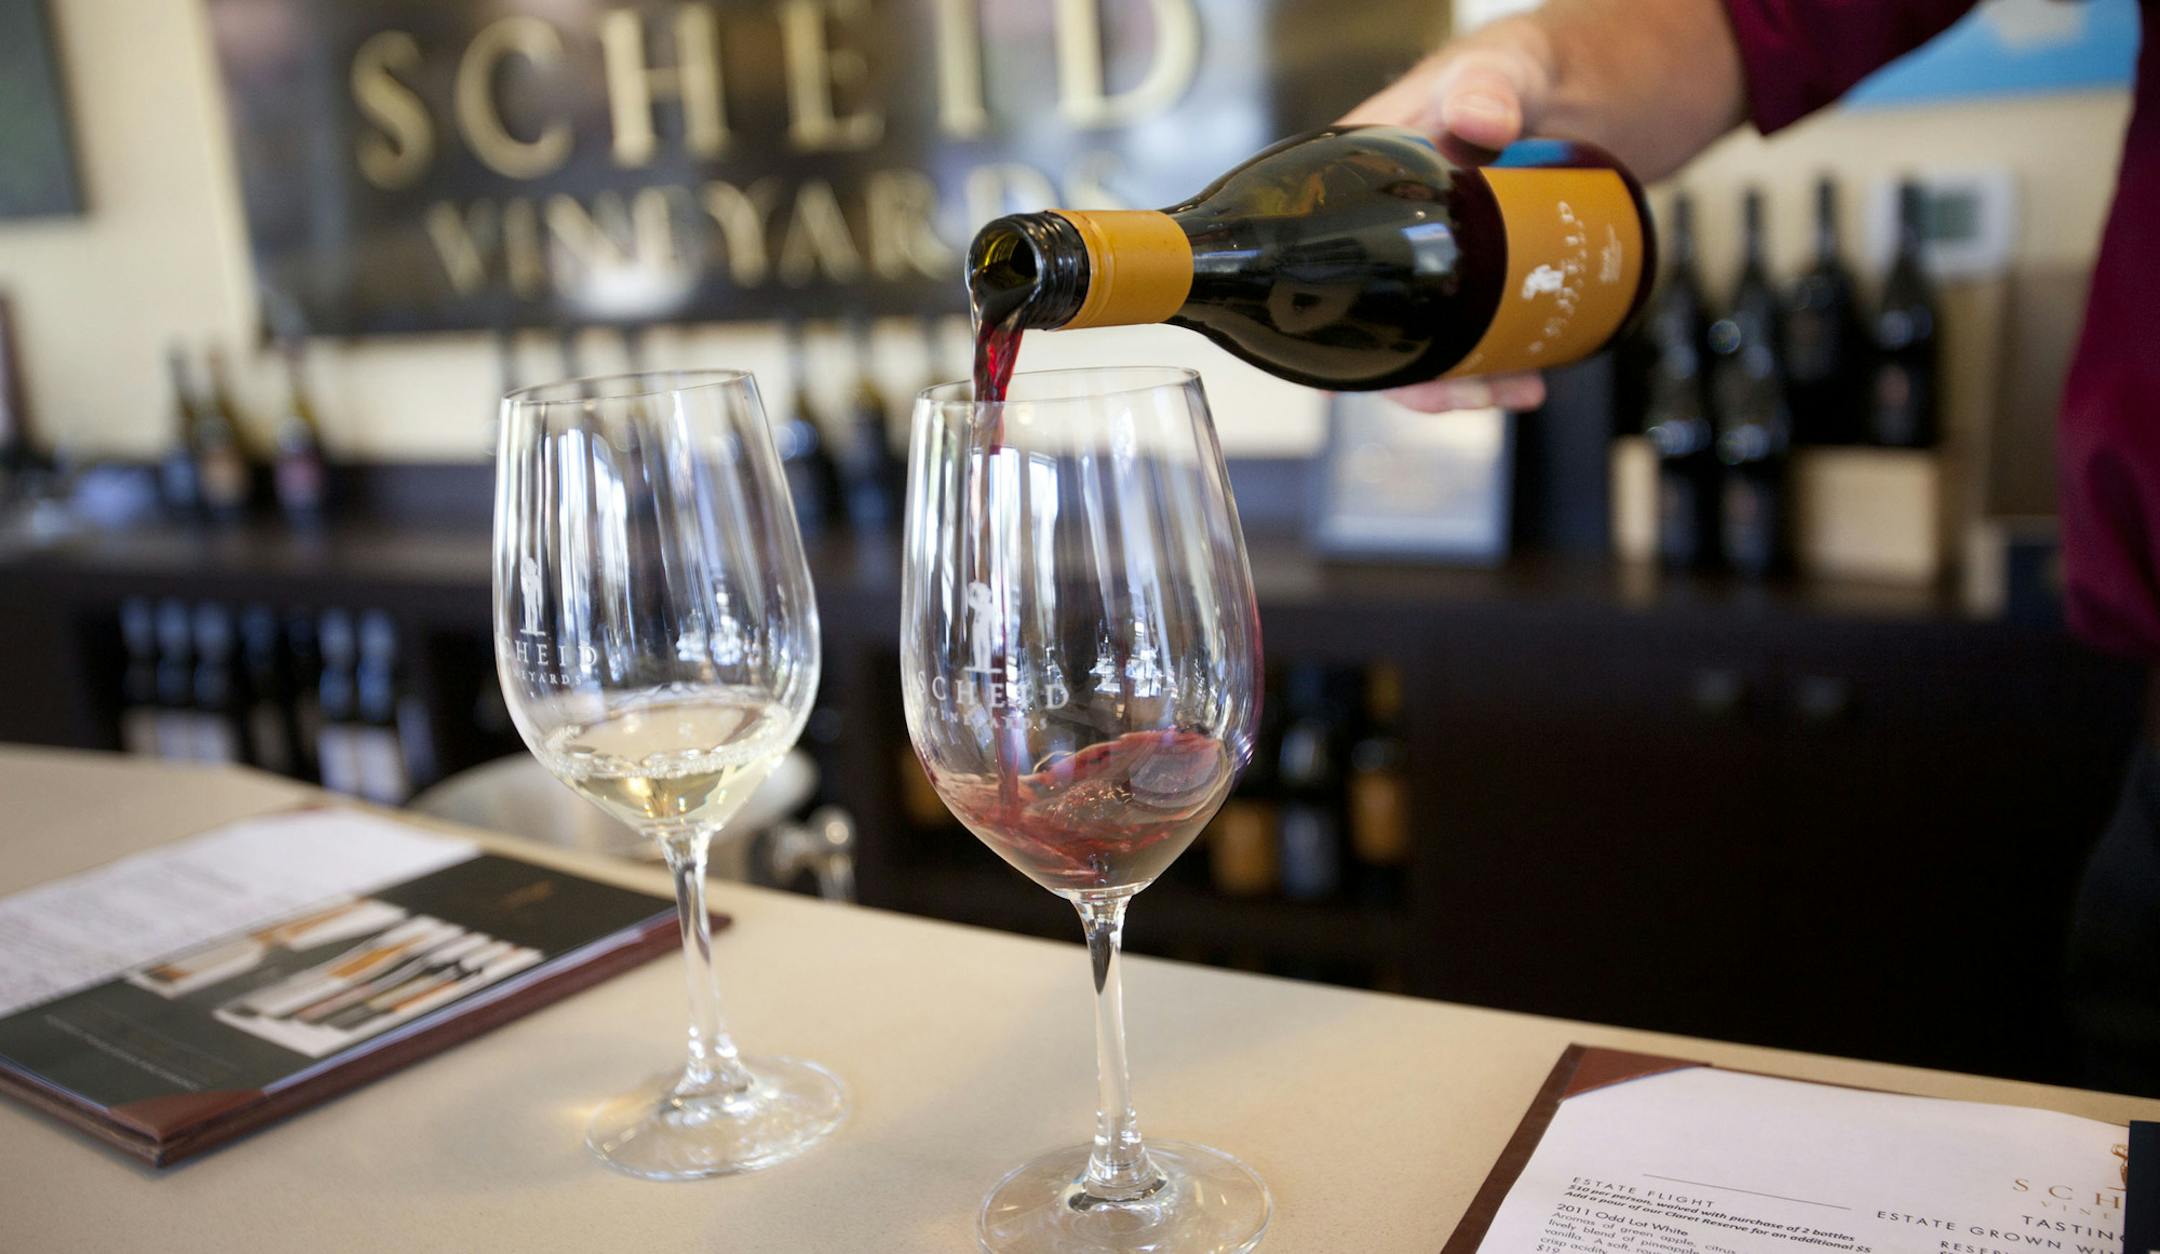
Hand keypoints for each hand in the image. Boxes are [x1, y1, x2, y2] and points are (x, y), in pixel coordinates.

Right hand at [1340, 20, 1556, 413]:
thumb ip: (1488, 84)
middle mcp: (1387, 230)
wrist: (1584, 86)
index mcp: (1360, 182)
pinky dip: (1493, 365)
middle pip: (1374, 326)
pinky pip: (1470, 335)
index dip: (1322, 328)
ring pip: (1425, 343)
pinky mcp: (1478, 278)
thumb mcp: (1499, 69)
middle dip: (1416, 378)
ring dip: (1462, 383)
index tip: (1344, 379)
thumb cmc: (1518, 71)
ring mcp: (1435, 260)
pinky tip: (1529, 376)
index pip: (1319, 262)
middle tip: (1468, 393)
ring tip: (1516, 390)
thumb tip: (1480, 120)